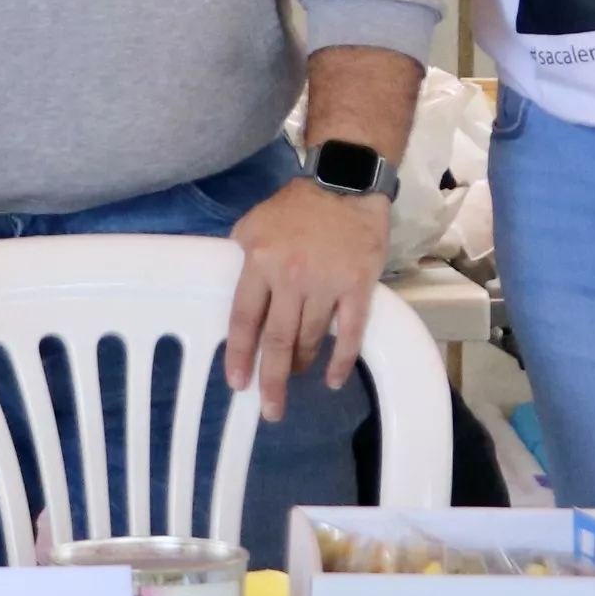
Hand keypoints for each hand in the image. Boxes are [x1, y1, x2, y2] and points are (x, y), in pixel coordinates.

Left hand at [225, 179, 391, 420]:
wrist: (345, 185)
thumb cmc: (296, 207)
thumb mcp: (253, 224)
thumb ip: (241, 260)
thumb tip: (236, 297)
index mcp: (260, 262)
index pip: (244, 319)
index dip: (239, 354)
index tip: (238, 383)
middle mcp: (291, 277)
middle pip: (277, 340)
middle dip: (272, 379)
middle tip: (270, 410)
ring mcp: (326, 284)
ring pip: (310, 339)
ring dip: (302, 364)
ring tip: (296, 376)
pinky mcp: (358, 286)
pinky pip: (349, 333)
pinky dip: (341, 361)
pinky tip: (332, 379)